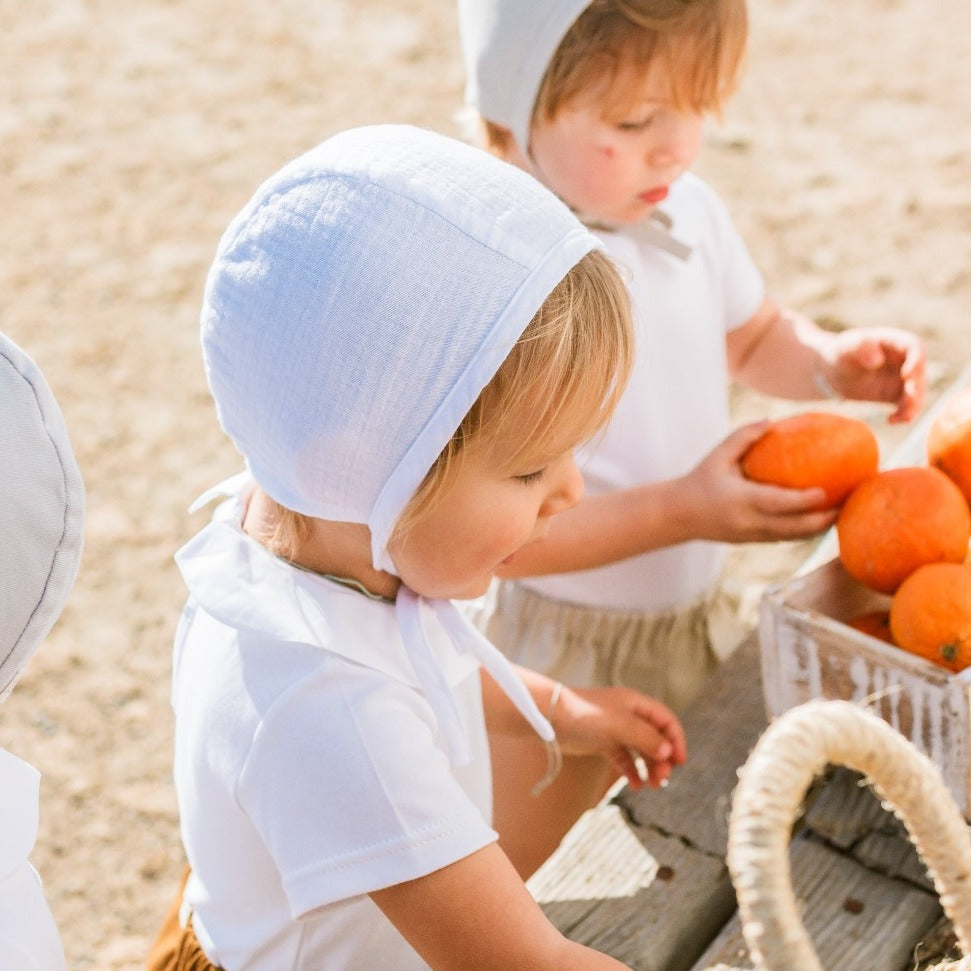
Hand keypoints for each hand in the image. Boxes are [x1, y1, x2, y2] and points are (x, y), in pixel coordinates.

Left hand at [552, 684, 686, 789]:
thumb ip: (645, 737)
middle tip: (662, 780)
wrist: (549, 718)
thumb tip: (668, 751)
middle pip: (655, 738)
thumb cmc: (584, 715)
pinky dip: (631, 771)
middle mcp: (628, 715)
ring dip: (650, 767)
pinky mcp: (602, 742)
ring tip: (652, 786)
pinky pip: (623, 758)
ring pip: (641, 750)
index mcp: (635, 704)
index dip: (676, 740)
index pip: (666, 720)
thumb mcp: (619, 725)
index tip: (680, 762)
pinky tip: (634, 785)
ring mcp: (615, 729)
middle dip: (663, 759)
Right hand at [678, 422, 837, 541]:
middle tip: (846, 505)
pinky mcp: (753, 541)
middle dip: (823, 520)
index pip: (778, 504)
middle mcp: (749, 522)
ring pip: (793, 537)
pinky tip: (819, 519)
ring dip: (818, 528)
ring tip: (840, 512)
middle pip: (794, 528)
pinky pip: (785, 538)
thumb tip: (773, 421)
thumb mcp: (718, 455)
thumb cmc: (699, 480)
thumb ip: (743, 437)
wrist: (678, 515)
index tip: (826, 492)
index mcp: (740, 500)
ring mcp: (752, 536)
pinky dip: (804, 530)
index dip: (804, 501)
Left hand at [819, 327, 924, 422]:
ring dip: (914, 406)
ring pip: (918, 392)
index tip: (905, 375)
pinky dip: (904, 415)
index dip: (915, 360)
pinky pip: (908, 406)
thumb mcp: (845, 348)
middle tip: (907, 400)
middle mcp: (904, 360)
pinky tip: (891, 420)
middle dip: (917, 387)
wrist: (834, 371)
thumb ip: (860, 348)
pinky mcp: (896, 395)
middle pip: (920, 373)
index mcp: (895, 342)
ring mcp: (903, 379)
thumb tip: (877, 360)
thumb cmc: (841, 353)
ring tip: (901, 416)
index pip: (914, 347)